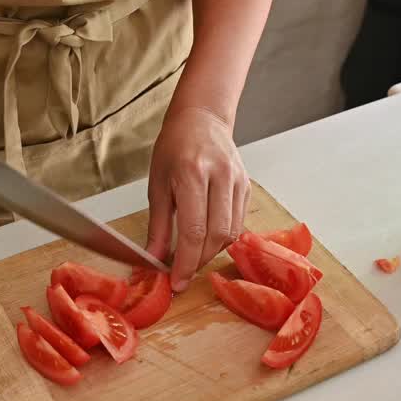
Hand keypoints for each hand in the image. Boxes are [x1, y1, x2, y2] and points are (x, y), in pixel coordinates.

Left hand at [146, 106, 249, 291]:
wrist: (202, 119)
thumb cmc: (174, 147)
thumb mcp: (157, 184)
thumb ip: (158, 226)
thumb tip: (154, 260)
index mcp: (192, 173)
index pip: (193, 230)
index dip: (186, 262)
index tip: (176, 282)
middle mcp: (219, 176)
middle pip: (216, 235)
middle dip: (199, 261)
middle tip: (182, 273)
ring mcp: (237, 180)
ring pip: (231, 233)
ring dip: (211, 251)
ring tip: (192, 255)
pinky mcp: (247, 186)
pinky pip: (238, 223)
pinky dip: (222, 237)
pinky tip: (207, 237)